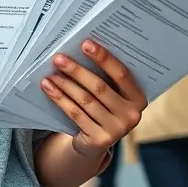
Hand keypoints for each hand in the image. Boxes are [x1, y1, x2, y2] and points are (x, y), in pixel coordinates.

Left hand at [41, 40, 146, 159]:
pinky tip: (49, 88)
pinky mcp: (99, 140)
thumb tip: (83, 48)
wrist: (95, 142)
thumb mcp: (111, 94)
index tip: (85, 44)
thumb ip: (105, 76)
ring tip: (50, 73)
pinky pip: (76, 114)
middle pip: (100, 87)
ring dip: (65, 85)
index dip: (104, 58)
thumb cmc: (103, 107)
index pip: (122, 74)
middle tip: (58, 58)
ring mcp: (117, 130)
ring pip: (85, 100)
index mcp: (139, 98)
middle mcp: (132, 115)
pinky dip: (60, 99)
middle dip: (77, 70)